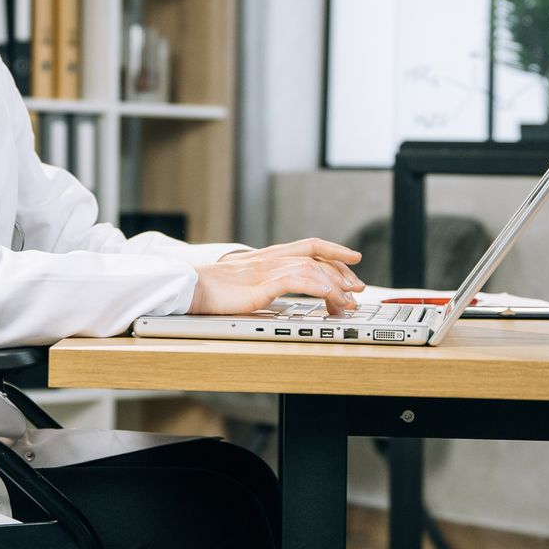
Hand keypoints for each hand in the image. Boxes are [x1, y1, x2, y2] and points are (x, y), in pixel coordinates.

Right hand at [191, 238, 364, 317]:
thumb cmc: (213, 287)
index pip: (310, 246)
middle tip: (358, 289)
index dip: (335, 250)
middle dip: (342, 272)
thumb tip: (285, 290)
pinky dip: (315, 287)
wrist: (190, 287)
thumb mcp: (247, 281)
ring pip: (310, 269)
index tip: (354, 259)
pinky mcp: (259, 286)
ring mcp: (265, 271)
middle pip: (316, 258)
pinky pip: (294, 281)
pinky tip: (327, 296)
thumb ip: (267, 280)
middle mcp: (271, 259)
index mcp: (269, 256)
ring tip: (347, 301)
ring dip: (333, 285)